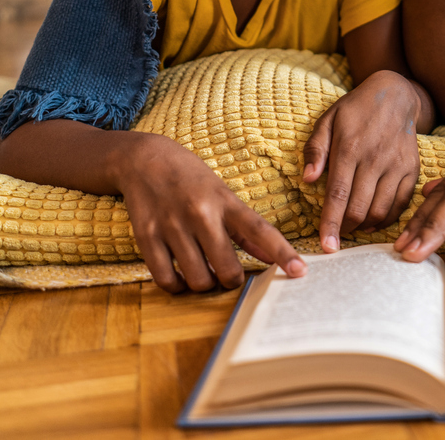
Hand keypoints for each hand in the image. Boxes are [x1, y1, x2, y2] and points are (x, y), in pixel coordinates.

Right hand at [115, 132, 306, 292]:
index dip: (283, 253)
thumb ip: (244, 228)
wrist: (144, 159)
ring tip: (203, 273)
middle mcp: (201, 213)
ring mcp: (172, 225)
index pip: (261, 231)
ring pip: (198, 279)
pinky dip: (176, 286)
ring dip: (205, 285)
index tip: (300, 271)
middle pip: (228, 269)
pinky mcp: (146, 236)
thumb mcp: (223, 194)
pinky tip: (180, 277)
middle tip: (227, 274)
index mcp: (225, 201)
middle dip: (232, 280)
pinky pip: (165, 279)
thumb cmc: (191, 178)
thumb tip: (269, 257)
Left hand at [303, 70, 421, 251]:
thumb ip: (315, 149)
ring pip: (381, 210)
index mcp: (349, 147)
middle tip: (336, 237)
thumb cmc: (355, 110)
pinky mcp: (412, 169)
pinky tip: (374, 221)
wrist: (396, 95)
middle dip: (346, 229)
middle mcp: (375, 158)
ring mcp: (397, 165)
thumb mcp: (328, 120)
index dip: (331, 223)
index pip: (338, 194)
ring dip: (365, 226)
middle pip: (359, 208)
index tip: (326, 246)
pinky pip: (402, 204)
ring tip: (353, 227)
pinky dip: (388, 219)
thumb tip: (307, 179)